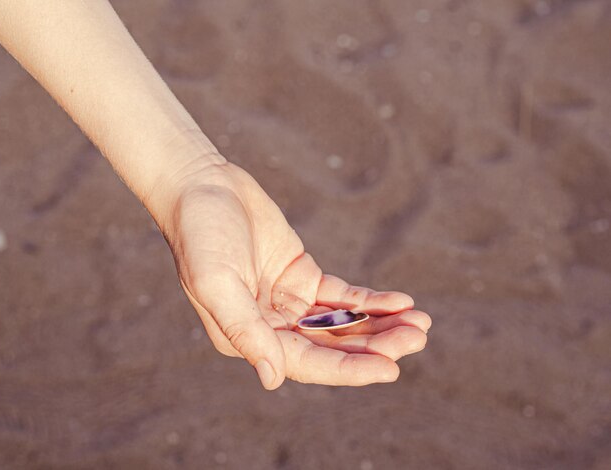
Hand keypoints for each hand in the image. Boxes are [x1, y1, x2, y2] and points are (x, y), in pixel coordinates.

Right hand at [156, 158, 430, 389]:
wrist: (202, 187)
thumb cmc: (201, 235)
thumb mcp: (217, 282)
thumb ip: (244, 330)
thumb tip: (273, 378)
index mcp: (248, 338)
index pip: (307, 363)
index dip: (349, 369)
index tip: (391, 369)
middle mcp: (271, 327)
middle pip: (333, 346)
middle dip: (377, 345)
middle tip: (418, 336)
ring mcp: (289, 302)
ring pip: (342, 324)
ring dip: (381, 326)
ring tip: (421, 322)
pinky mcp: (303, 275)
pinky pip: (342, 296)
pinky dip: (370, 301)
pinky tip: (401, 301)